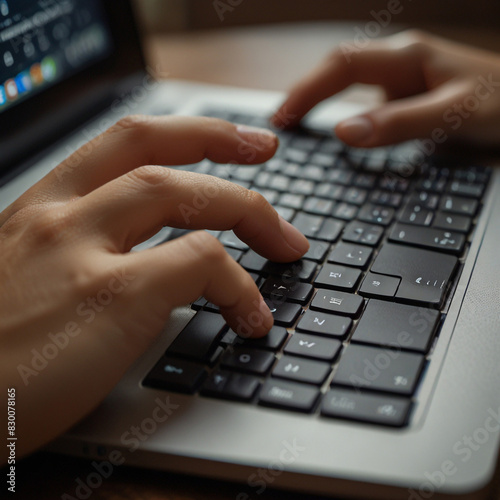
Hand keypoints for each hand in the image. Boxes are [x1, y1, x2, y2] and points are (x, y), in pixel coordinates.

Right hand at [0, 115, 308, 459]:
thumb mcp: (25, 278)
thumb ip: (78, 253)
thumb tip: (144, 258)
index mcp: (41, 209)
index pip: (122, 142)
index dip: (182, 131)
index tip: (226, 137)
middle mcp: (59, 217)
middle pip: (157, 154)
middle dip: (223, 147)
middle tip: (267, 150)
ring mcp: (81, 251)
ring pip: (185, 196)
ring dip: (248, 211)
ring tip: (286, 243)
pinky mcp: (107, 297)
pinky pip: (199, 265)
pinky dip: (238, 286)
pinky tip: (252, 316)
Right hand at [272, 30, 499, 147]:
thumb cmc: (499, 103)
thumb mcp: (451, 115)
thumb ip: (398, 123)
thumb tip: (343, 133)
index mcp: (406, 57)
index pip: (341, 65)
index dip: (306, 90)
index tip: (282, 118)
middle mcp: (400, 60)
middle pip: (338, 67)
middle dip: (304, 92)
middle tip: (279, 122)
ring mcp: (403, 75)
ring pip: (347, 80)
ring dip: (318, 97)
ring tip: (294, 122)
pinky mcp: (407, 91)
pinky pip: (362, 95)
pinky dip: (338, 107)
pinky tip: (332, 123)